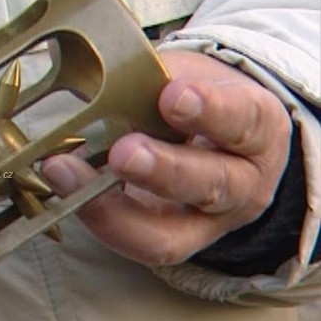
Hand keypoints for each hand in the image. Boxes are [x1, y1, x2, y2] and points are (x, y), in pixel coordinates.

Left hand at [43, 50, 292, 265]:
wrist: (208, 138)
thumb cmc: (196, 99)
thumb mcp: (188, 76)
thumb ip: (155, 81)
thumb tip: (100, 84)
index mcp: (258, 128)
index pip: (244, 120)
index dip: (210, 111)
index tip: (171, 95)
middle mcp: (243, 185)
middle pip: (211, 184)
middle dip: (162, 169)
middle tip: (121, 152)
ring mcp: (207, 224)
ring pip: (168, 234)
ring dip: (112, 208)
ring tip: (67, 173)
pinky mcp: (171, 244)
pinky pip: (135, 243)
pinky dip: (96, 217)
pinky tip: (63, 187)